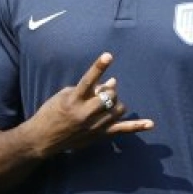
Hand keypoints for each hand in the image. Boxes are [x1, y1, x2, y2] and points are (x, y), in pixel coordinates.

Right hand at [30, 53, 153, 155]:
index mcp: (73, 100)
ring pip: (118, 109)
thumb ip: (88, 89)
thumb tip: (113, 82)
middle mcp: (84, 113)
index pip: (88, 80)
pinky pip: (122, 130)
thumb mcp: (64, 96)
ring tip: (106, 104)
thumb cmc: (52, 112)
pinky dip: (137, 126)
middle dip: (109, 90)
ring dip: (116, 102)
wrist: (42, 138)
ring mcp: (93, 126)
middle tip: (101, 92)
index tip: (108, 55)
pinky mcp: (99, 135)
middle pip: (110, 96)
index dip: (99, 67)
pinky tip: (151, 123)